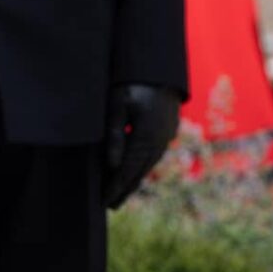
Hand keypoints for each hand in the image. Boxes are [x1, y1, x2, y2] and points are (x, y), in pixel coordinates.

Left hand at [103, 83, 179, 208]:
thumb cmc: (132, 82)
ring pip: (149, 164)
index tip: (104, 201)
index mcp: (146, 136)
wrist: (159, 66)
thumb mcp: (117, 105)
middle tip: (111, 205)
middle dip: (124, 188)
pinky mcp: (168, 129)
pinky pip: (154, 153)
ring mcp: (166, 135)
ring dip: (135, 179)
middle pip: (139, 171)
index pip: (127, 169)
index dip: (116, 187)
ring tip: (121, 192)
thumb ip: (114, 135)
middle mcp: (159, 140)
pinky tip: (136, 170)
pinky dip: (143, 165)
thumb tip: (113, 166)